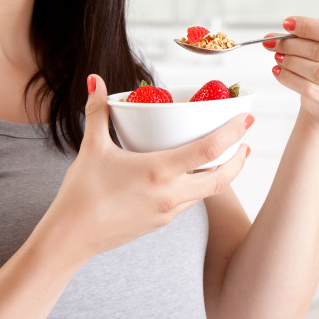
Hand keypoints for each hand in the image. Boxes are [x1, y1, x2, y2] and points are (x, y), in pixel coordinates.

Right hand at [48, 75, 251, 258]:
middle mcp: (171, 195)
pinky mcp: (160, 223)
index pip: (209, 151)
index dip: (232, 133)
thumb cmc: (82, 193)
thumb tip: (94, 81)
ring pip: (205, 193)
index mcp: (159, 172)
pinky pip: (188, 203)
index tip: (246, 120)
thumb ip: (98, 112)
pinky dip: (197, 187)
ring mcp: (168, 213)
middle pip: (221, 179)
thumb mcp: (92, 148)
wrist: (71, 237)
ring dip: (219, 175)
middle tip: (245, 142)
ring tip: (221, 157)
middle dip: (238, 160)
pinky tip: (186, 177)